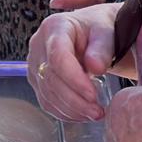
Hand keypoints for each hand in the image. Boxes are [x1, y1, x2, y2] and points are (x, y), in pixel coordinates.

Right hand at [26, 3, 120, 122]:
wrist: (92, 33)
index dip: (74, 79)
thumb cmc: (99, 29)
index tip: (93, 95)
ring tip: (95, 113)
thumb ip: (102, 48)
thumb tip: (95, 68)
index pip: (58, 57)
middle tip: (98, 111)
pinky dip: (65, 112)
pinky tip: (83, 114)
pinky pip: (46, 101)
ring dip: (71, 109)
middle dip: (75, 100)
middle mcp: (38, 45)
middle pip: (50, 79)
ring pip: (47, 93)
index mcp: (54, 27)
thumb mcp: (106, 32)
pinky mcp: (37, 80)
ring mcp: (35, 64)